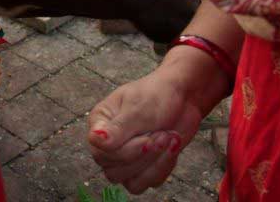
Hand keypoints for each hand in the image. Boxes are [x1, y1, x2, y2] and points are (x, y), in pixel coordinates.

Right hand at [87, 48, 228, 193]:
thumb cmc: (157, 95)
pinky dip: (162, 168)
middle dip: (144, 156)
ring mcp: (126, 158)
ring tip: (169, 138)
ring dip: (154, 164)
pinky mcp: (143, 168)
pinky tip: (171, 147)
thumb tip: (96, 140)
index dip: (124, 151)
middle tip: (163, 134)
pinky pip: (148, 183)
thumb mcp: (138, 108)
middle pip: (114, 170)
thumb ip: (117, 128)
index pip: (99, 150)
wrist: (183, 98)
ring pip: (130, 182)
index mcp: (100, 123)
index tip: (147, 138)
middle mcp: (109, 144)